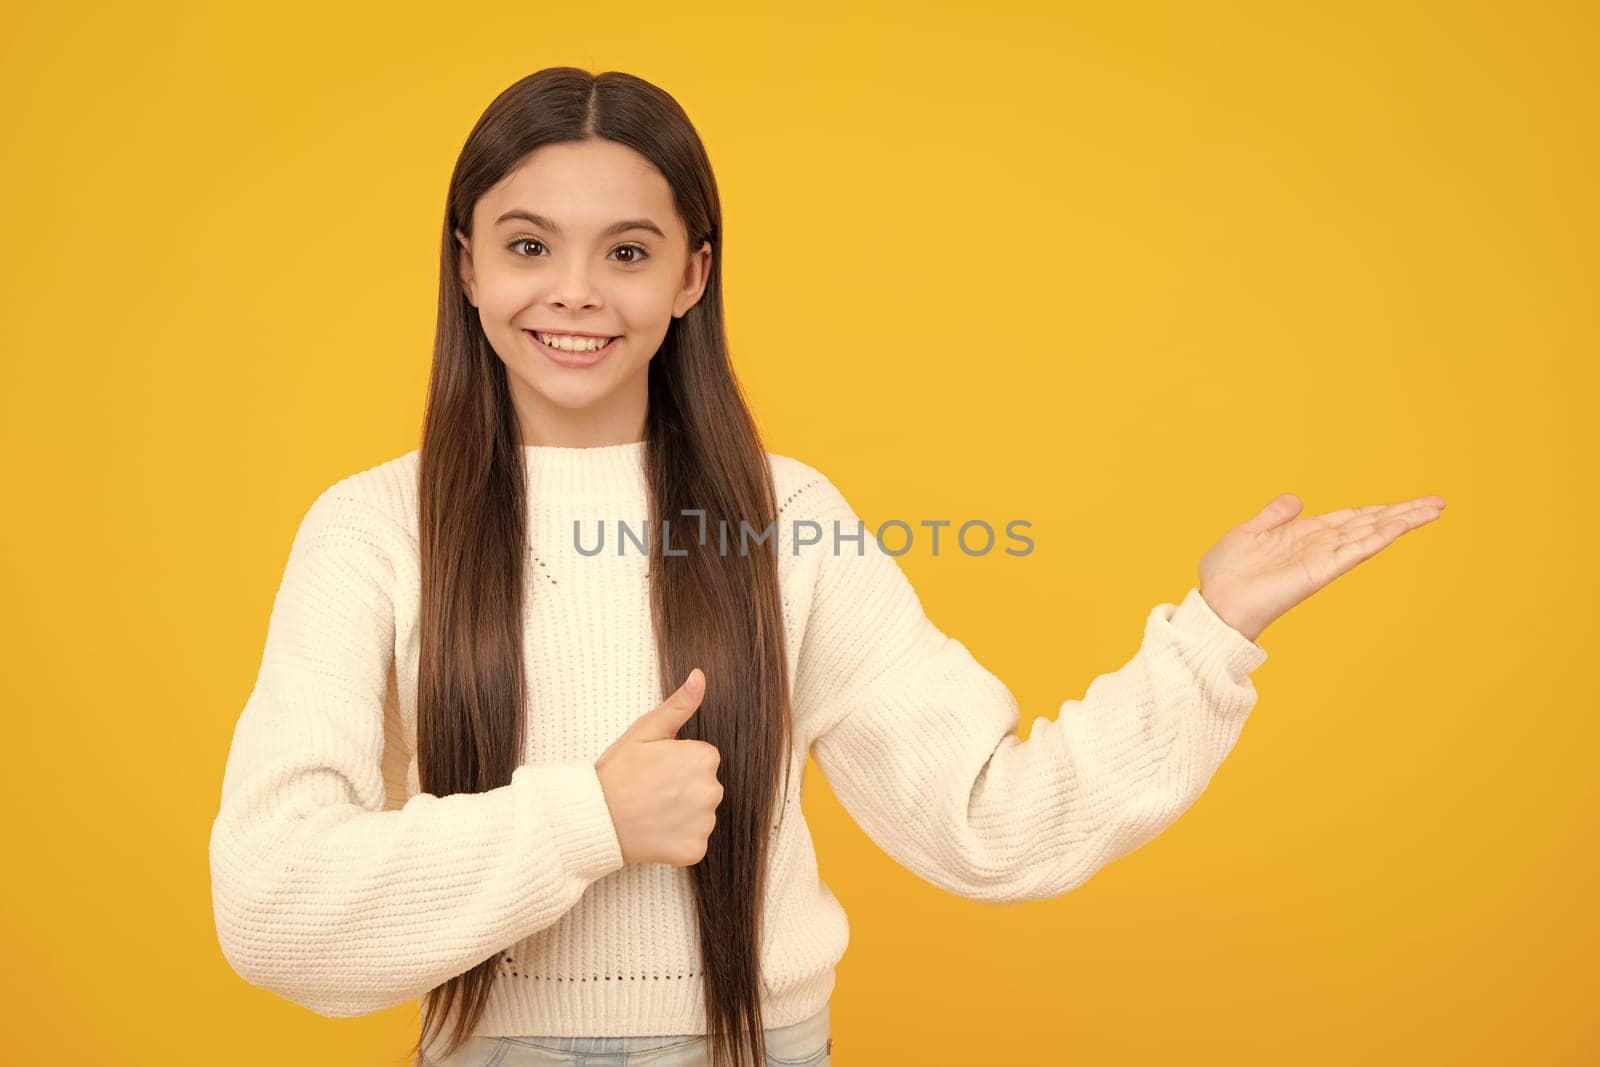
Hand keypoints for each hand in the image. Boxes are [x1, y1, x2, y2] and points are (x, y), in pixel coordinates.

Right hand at [594, 668, 723, 866]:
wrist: (593, 818)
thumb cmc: (618, 771)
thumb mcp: (646, 730)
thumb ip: (679, 705)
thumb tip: (700, 676)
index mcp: (704, 757)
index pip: (702, 759)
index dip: (677, 763)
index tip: (655, 769)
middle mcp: (713, 790)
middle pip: (705, 787)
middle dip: (683, 788)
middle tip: (650, 791)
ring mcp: (705, 823)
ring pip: (701, 816)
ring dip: (681, 816)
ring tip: (650, 811)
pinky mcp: (695, 850)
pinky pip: (694, 843)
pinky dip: (677, 840)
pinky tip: (655, 832)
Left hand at [1196, 493, 1447, 642]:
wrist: (1215, 603)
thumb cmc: (1225, 574)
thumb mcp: (1248, 532)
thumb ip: (1274, 516)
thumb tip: (1297, 499)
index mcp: (1304, 535)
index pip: (1351, 518)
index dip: (1378, 509)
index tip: (1406, 503)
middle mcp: (1319, 546)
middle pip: (1370, 524)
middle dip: (1403, 513)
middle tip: (1438, 502)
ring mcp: (1324, 559)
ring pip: (1371, 534)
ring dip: (1403, 520)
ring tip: (1434, 509)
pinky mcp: (1321, 572)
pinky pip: (1356, 550)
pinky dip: (1379, 536)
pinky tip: (1401, 524)